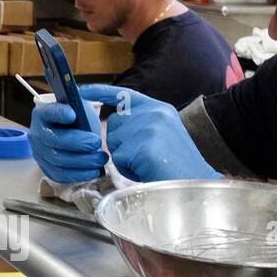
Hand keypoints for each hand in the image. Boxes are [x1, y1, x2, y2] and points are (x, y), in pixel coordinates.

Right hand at [29, 99, 106, 183]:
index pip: (49, 112)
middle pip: (55, 140)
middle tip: (97, 143)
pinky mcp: (46, 168)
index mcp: (44, 113)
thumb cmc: (77, 121)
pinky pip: (61, 175)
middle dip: (79, 143)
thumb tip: (93, 117)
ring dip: (83, 161)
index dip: (60, 114)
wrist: (70, 135)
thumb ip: (83, 112)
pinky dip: (80, 175)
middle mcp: (37, 133)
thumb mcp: (80, 110)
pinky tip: (95, 171)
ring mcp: (39, 153)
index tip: (73, 114)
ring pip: (59, 161)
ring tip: (101, 159)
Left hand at [80, 84, 220, 182]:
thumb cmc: (176, 167)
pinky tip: (148, 170)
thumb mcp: (163, 135)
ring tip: (148, 164)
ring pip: (114, 143)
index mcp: (159, 108)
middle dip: (120, 144)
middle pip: (114, 124)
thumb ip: (141, 125)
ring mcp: (150, 128)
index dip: (100, 92)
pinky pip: (120, 159)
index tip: (81, 91)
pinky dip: (129, 170)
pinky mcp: (144, 146)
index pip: (124, 95)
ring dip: (125, 159)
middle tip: (144, 157)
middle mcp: (154, 113)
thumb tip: (115, 125)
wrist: (195, 185)